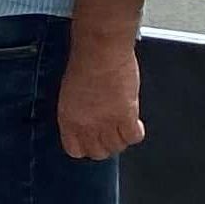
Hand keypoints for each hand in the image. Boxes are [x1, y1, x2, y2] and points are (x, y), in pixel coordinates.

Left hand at [58, 40, 145, 160]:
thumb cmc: (84, 63)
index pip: (75, 149)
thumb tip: (88, 122)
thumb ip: (78, 112)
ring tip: (123, 125)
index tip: (92, 140)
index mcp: (68, 118)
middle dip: (105, 145)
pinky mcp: (126, 115)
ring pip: (117, 147)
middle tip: (111, 133)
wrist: (100, 51)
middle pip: (98, 152)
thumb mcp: (70, 92)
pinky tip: (135, 122)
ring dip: (121, 139)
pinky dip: (136, 132)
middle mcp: (85, 124)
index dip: (86, 146)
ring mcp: (106, 122)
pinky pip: (133, 137)